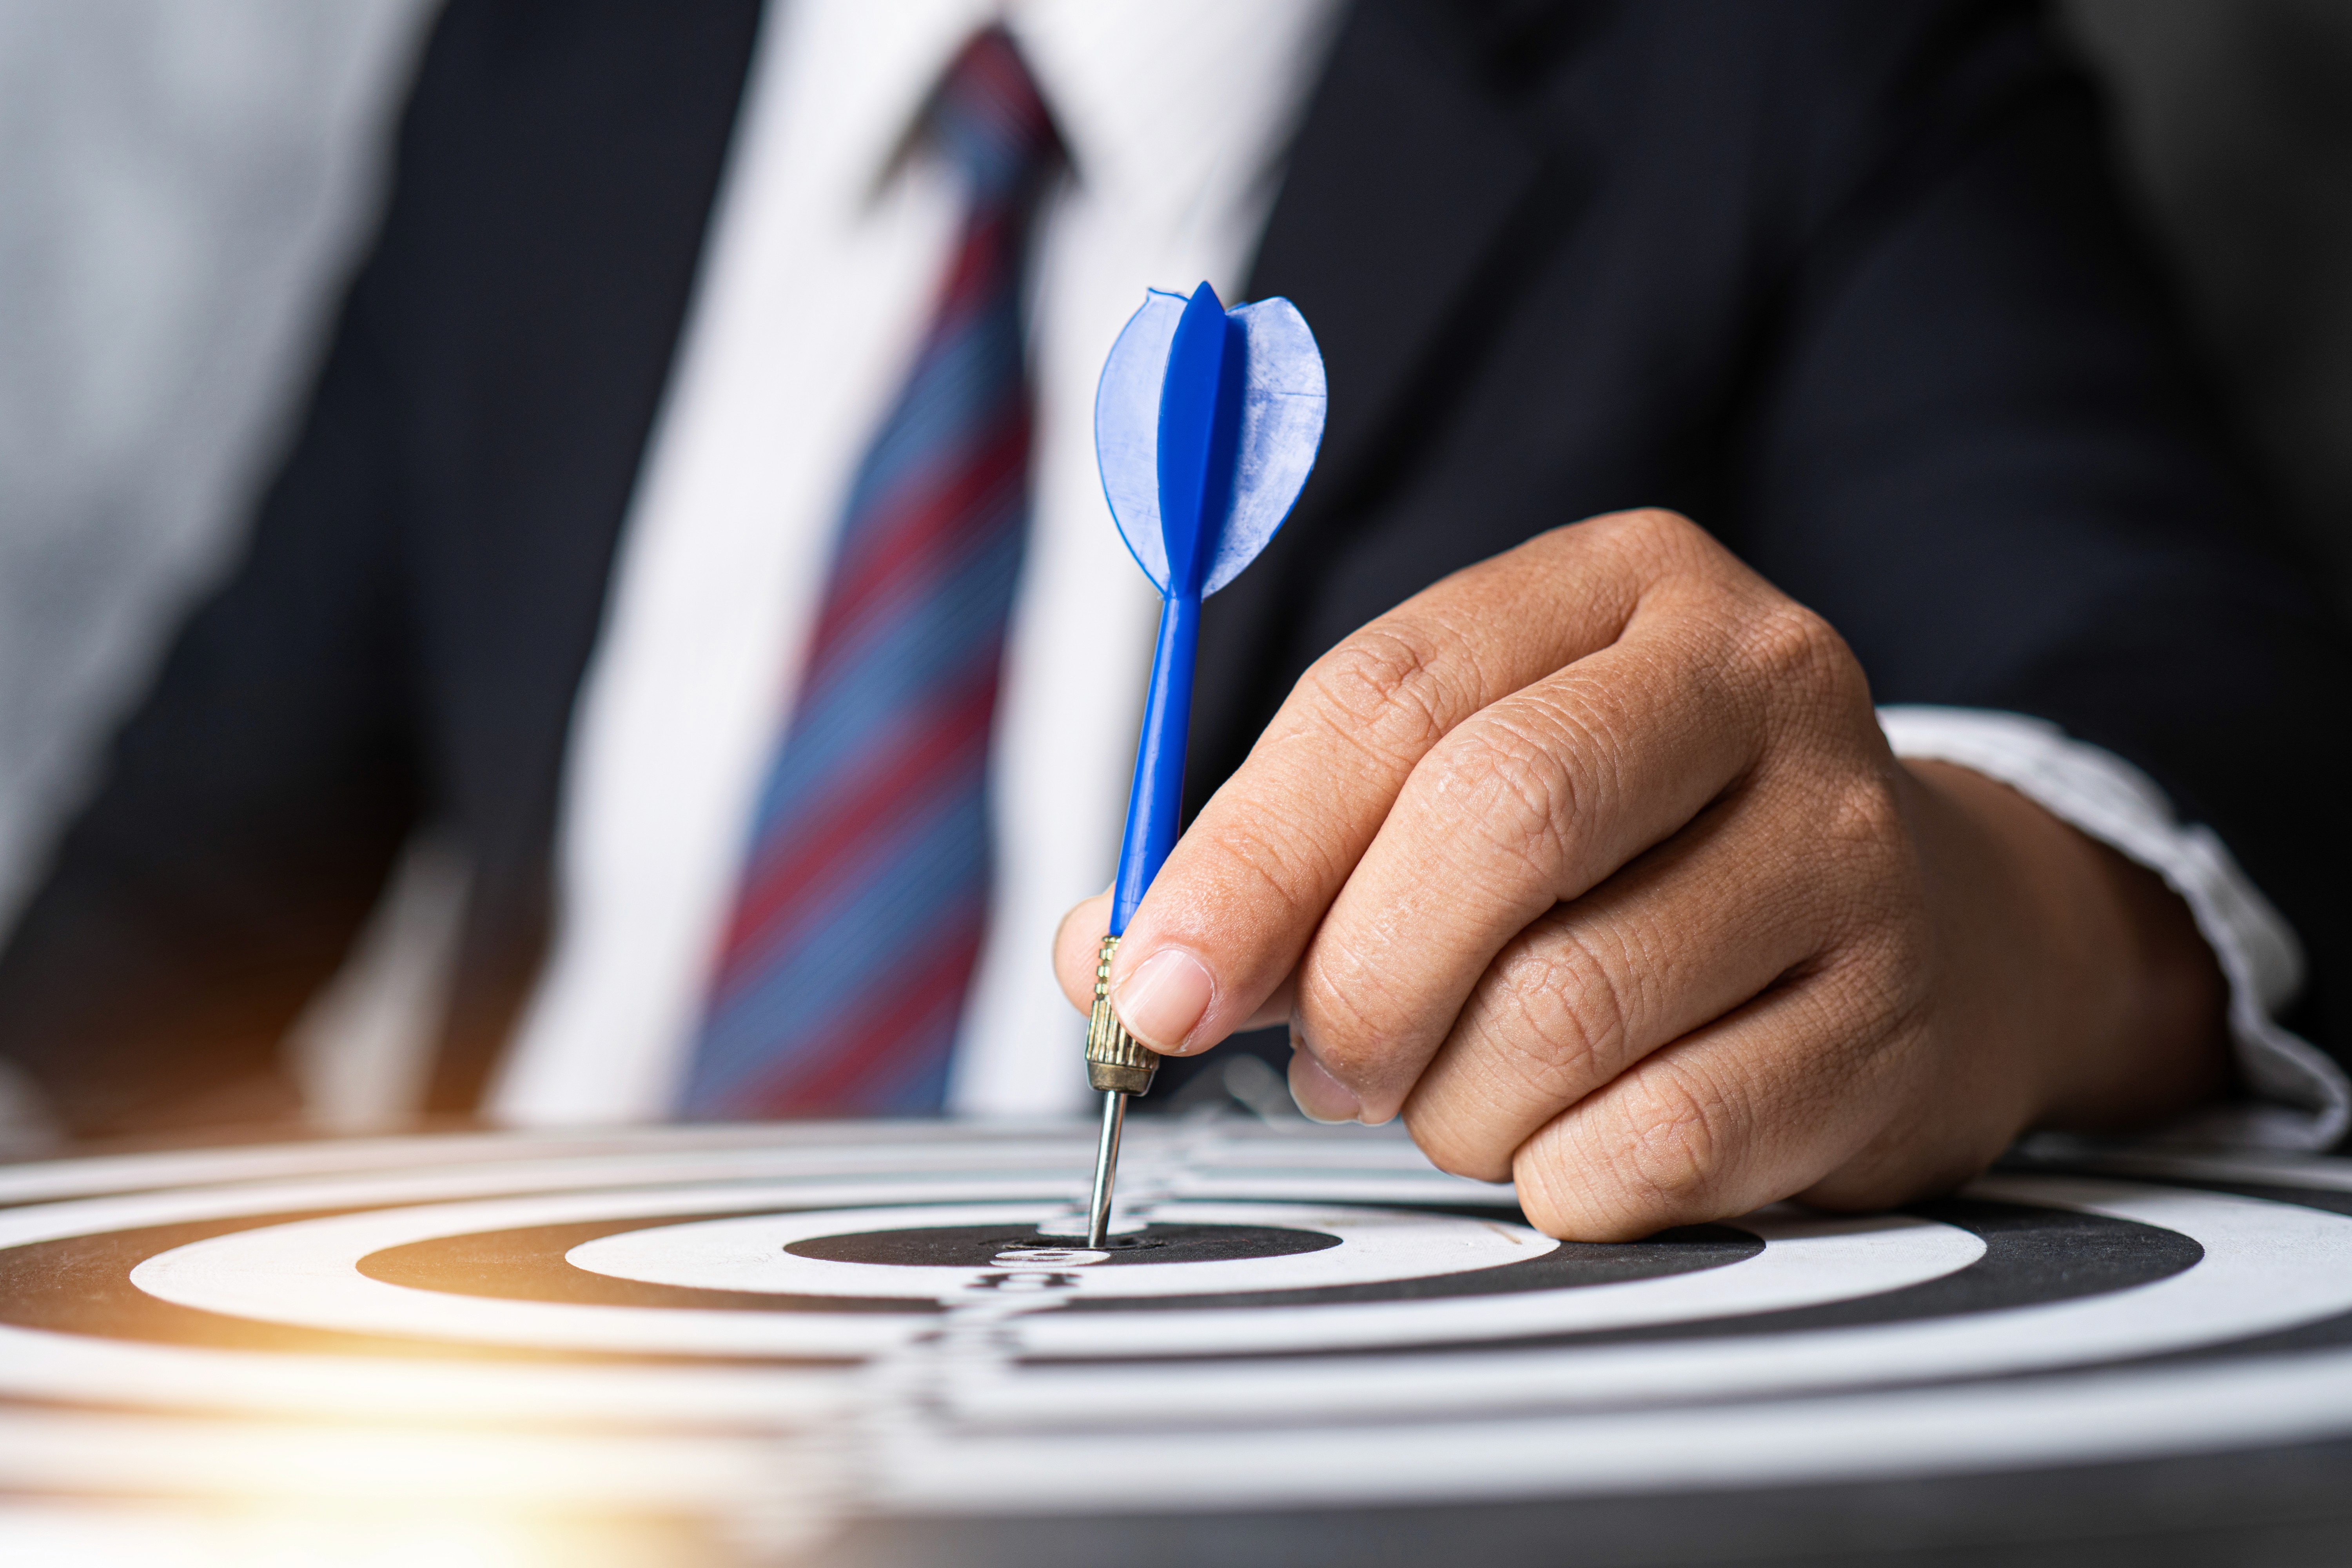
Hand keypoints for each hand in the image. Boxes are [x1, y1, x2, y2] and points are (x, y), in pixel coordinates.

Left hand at [1055, 509, 2227, 1239]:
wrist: (1933, 930)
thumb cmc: (1632, 859)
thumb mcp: (1454, 793)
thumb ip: (1278, 859)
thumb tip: (1106, 962)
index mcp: (1618, 586)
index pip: (1384, 699)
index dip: (1243, 858)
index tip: (1151, 988)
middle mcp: (1758, 680)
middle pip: (1493, 822)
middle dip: (1359, 981)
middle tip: (1328, 1064)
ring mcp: (1851, 844)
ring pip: (1568, 1006)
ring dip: (1456, 1101)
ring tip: (1461, 1093)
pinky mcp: (1895, 1017)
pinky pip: (1662, 1140)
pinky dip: (1563, 1177)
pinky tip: (1570, 1142)